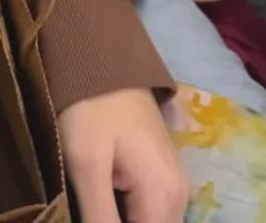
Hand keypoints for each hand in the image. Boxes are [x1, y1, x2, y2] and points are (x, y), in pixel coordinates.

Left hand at [58, 88, 187, 222]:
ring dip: (121, 218)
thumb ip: (100, 218)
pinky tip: (102, 198)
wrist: (100, 58)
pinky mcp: (160, 173)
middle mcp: (179, 195)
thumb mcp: (86, 165)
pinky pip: (148, 210)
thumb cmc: (90, 108)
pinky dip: (126, 211)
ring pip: (150, 222)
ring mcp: (172, 183)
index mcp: (165, 197)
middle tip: (88, 208)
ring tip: (92, 203)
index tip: (90, 217)